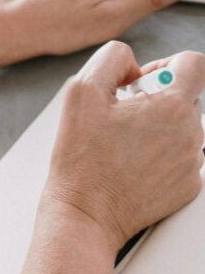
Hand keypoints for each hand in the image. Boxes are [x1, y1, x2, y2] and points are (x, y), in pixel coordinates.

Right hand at [43, 41, 204, 251]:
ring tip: (124, 145)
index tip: (142, 82)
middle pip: (186, 96)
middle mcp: (191, 134)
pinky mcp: (189, 187)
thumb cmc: (81, 159)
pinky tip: (133, 165)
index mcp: (172, 107)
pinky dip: (162, 155)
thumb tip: (133, 64)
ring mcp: (193, 163)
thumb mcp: (81, 91)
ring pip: (184, 127)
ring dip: (159, 128)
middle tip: (122, 118)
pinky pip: (183, 157)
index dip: (165, 64)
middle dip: (156, 99)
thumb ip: (112, 58)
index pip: (193, 63)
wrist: (85, 214)